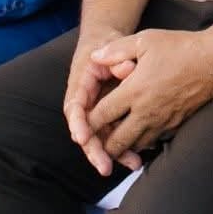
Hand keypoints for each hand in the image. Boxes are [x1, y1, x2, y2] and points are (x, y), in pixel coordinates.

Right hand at [63, 30, 133, 174]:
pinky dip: (124, 148)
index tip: (82, 137)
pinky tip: (137, 159)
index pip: (75, 108)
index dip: (78, 124)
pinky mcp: (109, 119)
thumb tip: (127, 70)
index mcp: (81, 86)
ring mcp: (97, 113)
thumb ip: (118, 58)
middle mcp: (85, 104)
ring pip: (101, 139)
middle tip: (106, 167)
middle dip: (95, 151)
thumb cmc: (109, 46)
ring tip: (132, 165)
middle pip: (86, 132)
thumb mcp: (112, 46)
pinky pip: (114, 136)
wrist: (109, 47)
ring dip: (114, 154)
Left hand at [82, 29, 212, 171]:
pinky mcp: (176, 125)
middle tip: (95, 140)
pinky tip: (140, 135)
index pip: (101, 116)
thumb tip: (94, 57)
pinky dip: (143, 142)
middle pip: (116, 141)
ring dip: (123, 146)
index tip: (83, 120)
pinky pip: (154, 142)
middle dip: (102, 144)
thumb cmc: (180, 47)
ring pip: (135, 146)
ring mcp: (162, 121)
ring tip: (114, 141)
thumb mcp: (145, 40)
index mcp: (134, 91)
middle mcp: (146, 112)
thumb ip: (116, 50)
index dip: (87, 122)